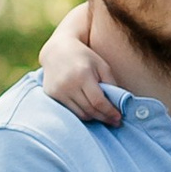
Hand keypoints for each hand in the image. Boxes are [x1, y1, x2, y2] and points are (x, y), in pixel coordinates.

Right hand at [37, 4, 118, 125]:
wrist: (57, 51)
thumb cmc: (84, 57)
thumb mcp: (102, 65)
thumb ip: (111, 84)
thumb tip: (119, 104)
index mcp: (83, 75)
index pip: (98, 101)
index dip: (110, 112)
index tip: (119, 118)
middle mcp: (68, 84)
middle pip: (89, 110)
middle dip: (104, 118)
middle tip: (114, 121)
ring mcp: (58, 91)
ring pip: (80, 114)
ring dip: (94, 117)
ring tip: (103, 116)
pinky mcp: (51, 95)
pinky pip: (70, 111)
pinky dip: (81, 113)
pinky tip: (90, 111)